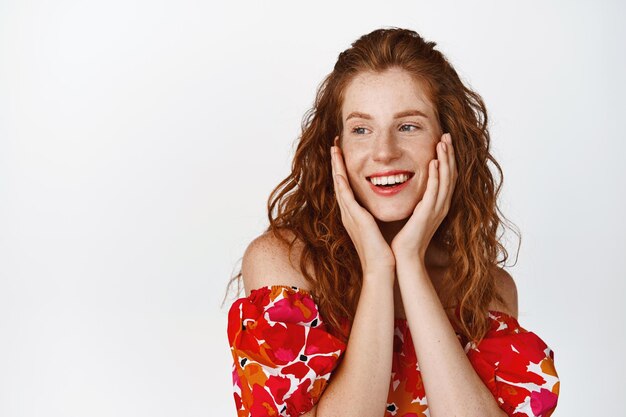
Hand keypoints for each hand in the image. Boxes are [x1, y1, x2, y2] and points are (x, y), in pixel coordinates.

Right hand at [331, 136, 395, 274]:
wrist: (380, 268)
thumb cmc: (382, 251)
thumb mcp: (378, 228)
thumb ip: (376, 216)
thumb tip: (383, 206)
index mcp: (354, 214)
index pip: (346, 186)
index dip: (343, 169)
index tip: (343, 153)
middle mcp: (348, 212)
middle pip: (339, 181)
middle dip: (336, 162)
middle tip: (334, 144)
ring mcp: (349, 215)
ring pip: (339, 184)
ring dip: (336, 166)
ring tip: (334, 149)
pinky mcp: (354, 218)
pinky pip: (346, 196)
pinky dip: (342, 182)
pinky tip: (339, 171)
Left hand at [390, 133, 456, 261]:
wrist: (404, 257)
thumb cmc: (404, 237)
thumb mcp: (412, 213)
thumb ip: (415, 199)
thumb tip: (407, 185)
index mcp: (438, 204)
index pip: (446, 176)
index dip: (447, 158)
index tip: (443, 141)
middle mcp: (441, 205)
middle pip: (450, 174)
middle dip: (449, 153)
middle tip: (446, 134)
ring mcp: (436, 210)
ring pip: (445, 179)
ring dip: (445, 159)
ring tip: (443, 142)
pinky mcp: (427, 214)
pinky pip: (434, 191)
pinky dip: (435, 176)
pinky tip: (434, 162)